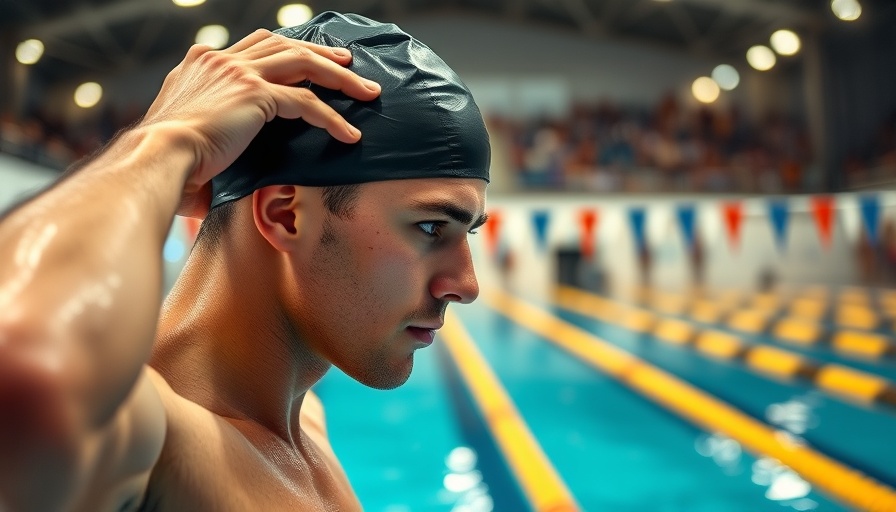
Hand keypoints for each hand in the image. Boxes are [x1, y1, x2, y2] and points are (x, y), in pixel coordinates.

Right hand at [140, 29, 380, 217]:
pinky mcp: (256, 94)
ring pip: (303, 63)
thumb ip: (208, 139)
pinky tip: (349, 134)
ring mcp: (239, 73)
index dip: (284, 51)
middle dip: (321, 54)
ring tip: (366, 92)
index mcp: (200, 63)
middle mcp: (220, 60)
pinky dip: (332, 118)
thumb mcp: (186, 138)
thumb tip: (213, 180)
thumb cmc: (165, 162)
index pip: (253, 46)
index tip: (307, 60)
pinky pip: (307, 102)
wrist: (156, 158)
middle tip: (347, 65)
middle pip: (283, 45)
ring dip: (339, 77)